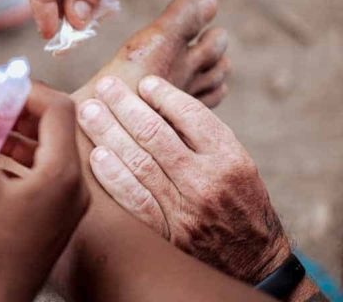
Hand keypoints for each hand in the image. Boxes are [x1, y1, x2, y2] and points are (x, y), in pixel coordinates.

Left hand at [0, 65, 60, 169]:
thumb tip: (37, 109)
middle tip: (58, 152)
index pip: (29, 91)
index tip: (66, 129)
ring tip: (44, 166)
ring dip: (27, 147)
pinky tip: (20, 170)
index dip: (48, 109)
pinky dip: (9, 156)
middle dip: (41, 131)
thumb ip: (4, 107)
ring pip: (11, 133)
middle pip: (23, 114)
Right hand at [0, 97, 89, 301]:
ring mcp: (71, 202)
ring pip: (50, 150)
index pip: (59, 109)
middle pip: (57, 128)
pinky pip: (47, 171)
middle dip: (23, 114)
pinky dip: (24, 158)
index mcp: (62, 174)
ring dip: (21, 136)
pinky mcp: (60, 214)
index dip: (31, 93)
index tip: (5, 90)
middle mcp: (76, 185)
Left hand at [79, 75, 289, 283]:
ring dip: (108, 132)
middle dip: (124, 105)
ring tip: (90, 112)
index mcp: (229, 157)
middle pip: (154, 133)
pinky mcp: (167, 234)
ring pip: (138, 162)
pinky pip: (134, 200)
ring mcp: (185, 210)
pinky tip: (96, 155)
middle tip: (105, 86)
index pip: (190, 114)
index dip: (161, 94)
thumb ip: (202, 135)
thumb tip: (158, 101)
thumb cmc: (238, 201)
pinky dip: (113, 176)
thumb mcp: (236, 163)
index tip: (142, 82)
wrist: (253, 261)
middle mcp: (207, 181)